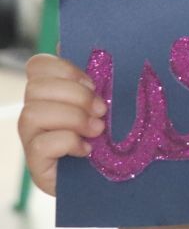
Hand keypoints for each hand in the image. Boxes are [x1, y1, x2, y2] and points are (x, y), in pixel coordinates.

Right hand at [17, 54, 106, 196]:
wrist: (116, 179)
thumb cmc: (114, 137)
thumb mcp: (110, 103)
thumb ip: (99, 80)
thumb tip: (84, 49)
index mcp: (51, 93)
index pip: (38, 66)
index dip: (63, 68)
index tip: (93, 82)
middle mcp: (35, 114)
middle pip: (36, 88)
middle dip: (75, 95)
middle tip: (101, 110)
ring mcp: (32, 140)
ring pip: (32, 113)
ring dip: (72, 118)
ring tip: (97, 130)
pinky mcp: (36, 165)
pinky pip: (41, 144)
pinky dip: (68, 142)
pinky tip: (86, 149)